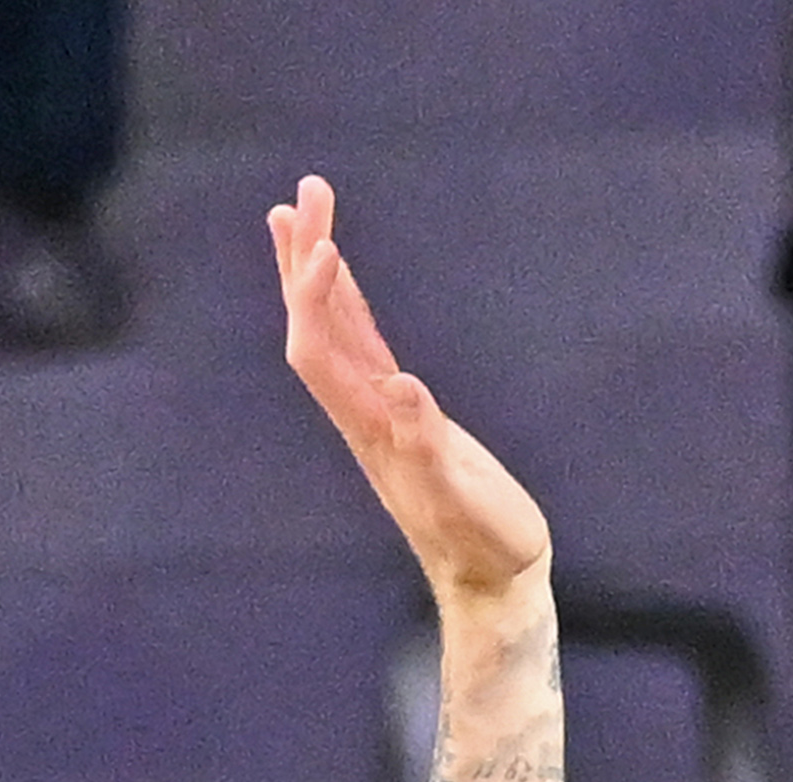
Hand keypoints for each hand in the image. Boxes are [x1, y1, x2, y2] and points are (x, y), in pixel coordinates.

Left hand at [268, 176, 550, 605]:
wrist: (491, 582)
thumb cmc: (486, 547)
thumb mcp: (464, 499)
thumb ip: (428, 443)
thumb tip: (402, 384)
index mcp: (372, 429)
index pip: (322, 349)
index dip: (317, 297)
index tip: (328, 243)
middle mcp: (364, 413)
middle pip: (314, 324)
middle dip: (306, 257)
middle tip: (308, 190)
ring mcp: (381, 412)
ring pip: (333, 329)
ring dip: (315, 269)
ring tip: (301, 211)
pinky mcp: (404, 414)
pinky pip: (361, 344)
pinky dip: (345, 303)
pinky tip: (342, 278)